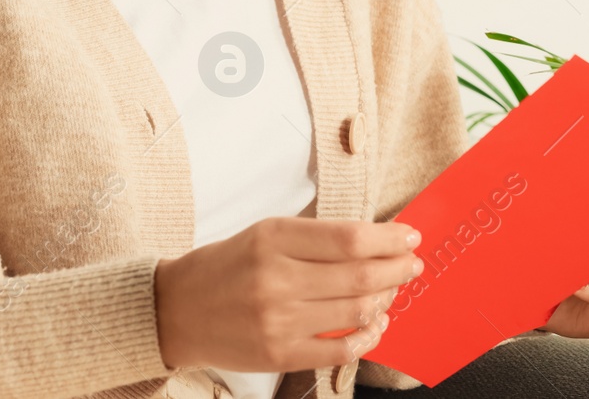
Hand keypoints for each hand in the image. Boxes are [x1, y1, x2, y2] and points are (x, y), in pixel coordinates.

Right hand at [153, 217, 423, 372]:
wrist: (176, 310)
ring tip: (394, 290)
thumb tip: (375, 239)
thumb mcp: (266, 234)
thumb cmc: (227, 267)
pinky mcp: (278, 354)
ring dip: (386, 300)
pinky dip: (368, 336)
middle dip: (397, 269)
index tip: (409, 236)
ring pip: (355, 311)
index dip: (389, 238)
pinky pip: (340, 348)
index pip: (349, 238)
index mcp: (274, 239)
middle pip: (359, 275)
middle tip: (412, 264)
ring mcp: (278, 321)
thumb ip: (317, 237)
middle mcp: (276, 279)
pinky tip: (377, 324)